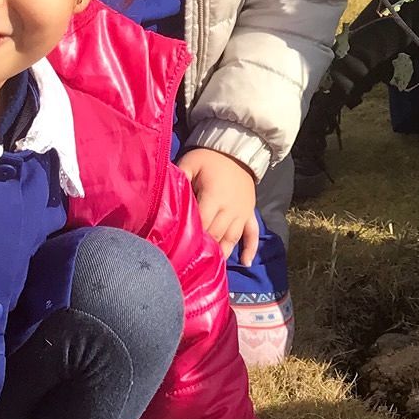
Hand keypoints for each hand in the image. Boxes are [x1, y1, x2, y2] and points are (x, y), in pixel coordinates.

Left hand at [178, 147, 259, 262]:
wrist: (237, 150)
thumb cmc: (210, 158)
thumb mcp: (191, 162)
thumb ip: (180, 176)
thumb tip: (166, 193)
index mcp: (214, 196)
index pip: (201, 222)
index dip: (191, 236)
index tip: (178, 249)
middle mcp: (230, 208)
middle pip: (215, 234)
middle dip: (203, 248)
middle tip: (189, 262)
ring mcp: (242, 213)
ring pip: (231, 238)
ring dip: (222, 253)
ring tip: (211, 267)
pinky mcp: (250, 214)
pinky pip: (252, 234)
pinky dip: (251, 249)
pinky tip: (245, 263)